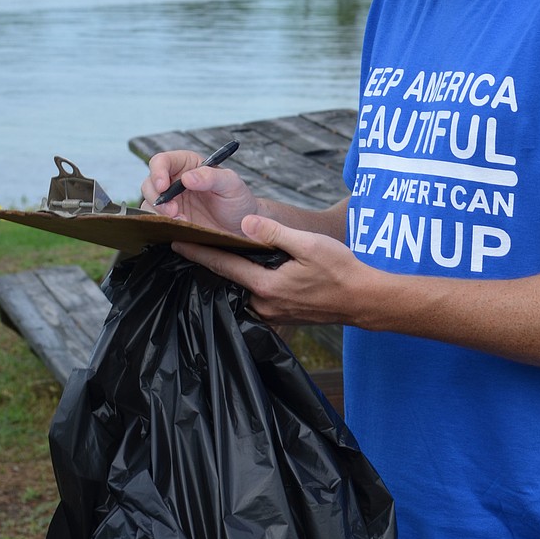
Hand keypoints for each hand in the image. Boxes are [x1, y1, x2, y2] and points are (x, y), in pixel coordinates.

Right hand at [141, 149, 259, 237]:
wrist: (241, 228)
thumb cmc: (238, 200)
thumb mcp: (231, 184)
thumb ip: (211, 176)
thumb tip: (187, 177)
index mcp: (188, 164)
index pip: (162, 161)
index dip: (158, 172)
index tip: (163, 186)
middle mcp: (175, 181)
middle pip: (150, 183)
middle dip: (156, 197)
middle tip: (173, 210)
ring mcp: (171, 201)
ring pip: (149, 202)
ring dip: (159, 212)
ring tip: (180, 220)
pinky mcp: (171, 219)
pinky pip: (155, 220)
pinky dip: (162, 223)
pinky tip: (180, 226)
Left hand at [173, 213, 370, 328]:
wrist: (364, 299)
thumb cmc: (341, 269)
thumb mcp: (309, 244)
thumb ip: (275, 233)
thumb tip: (245, 222)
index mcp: (266, 285)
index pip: (224, 264)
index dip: (199, 251)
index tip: (176, 241)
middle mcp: (263, 304)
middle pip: (229, 279)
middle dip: (212, 261)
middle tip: (191, 242)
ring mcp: (272, 313)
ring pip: (243, 289)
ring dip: (232, 273)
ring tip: (217, 253)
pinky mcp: (282, 316)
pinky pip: (256, 298)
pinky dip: (248, 283)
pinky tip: (249, 271)